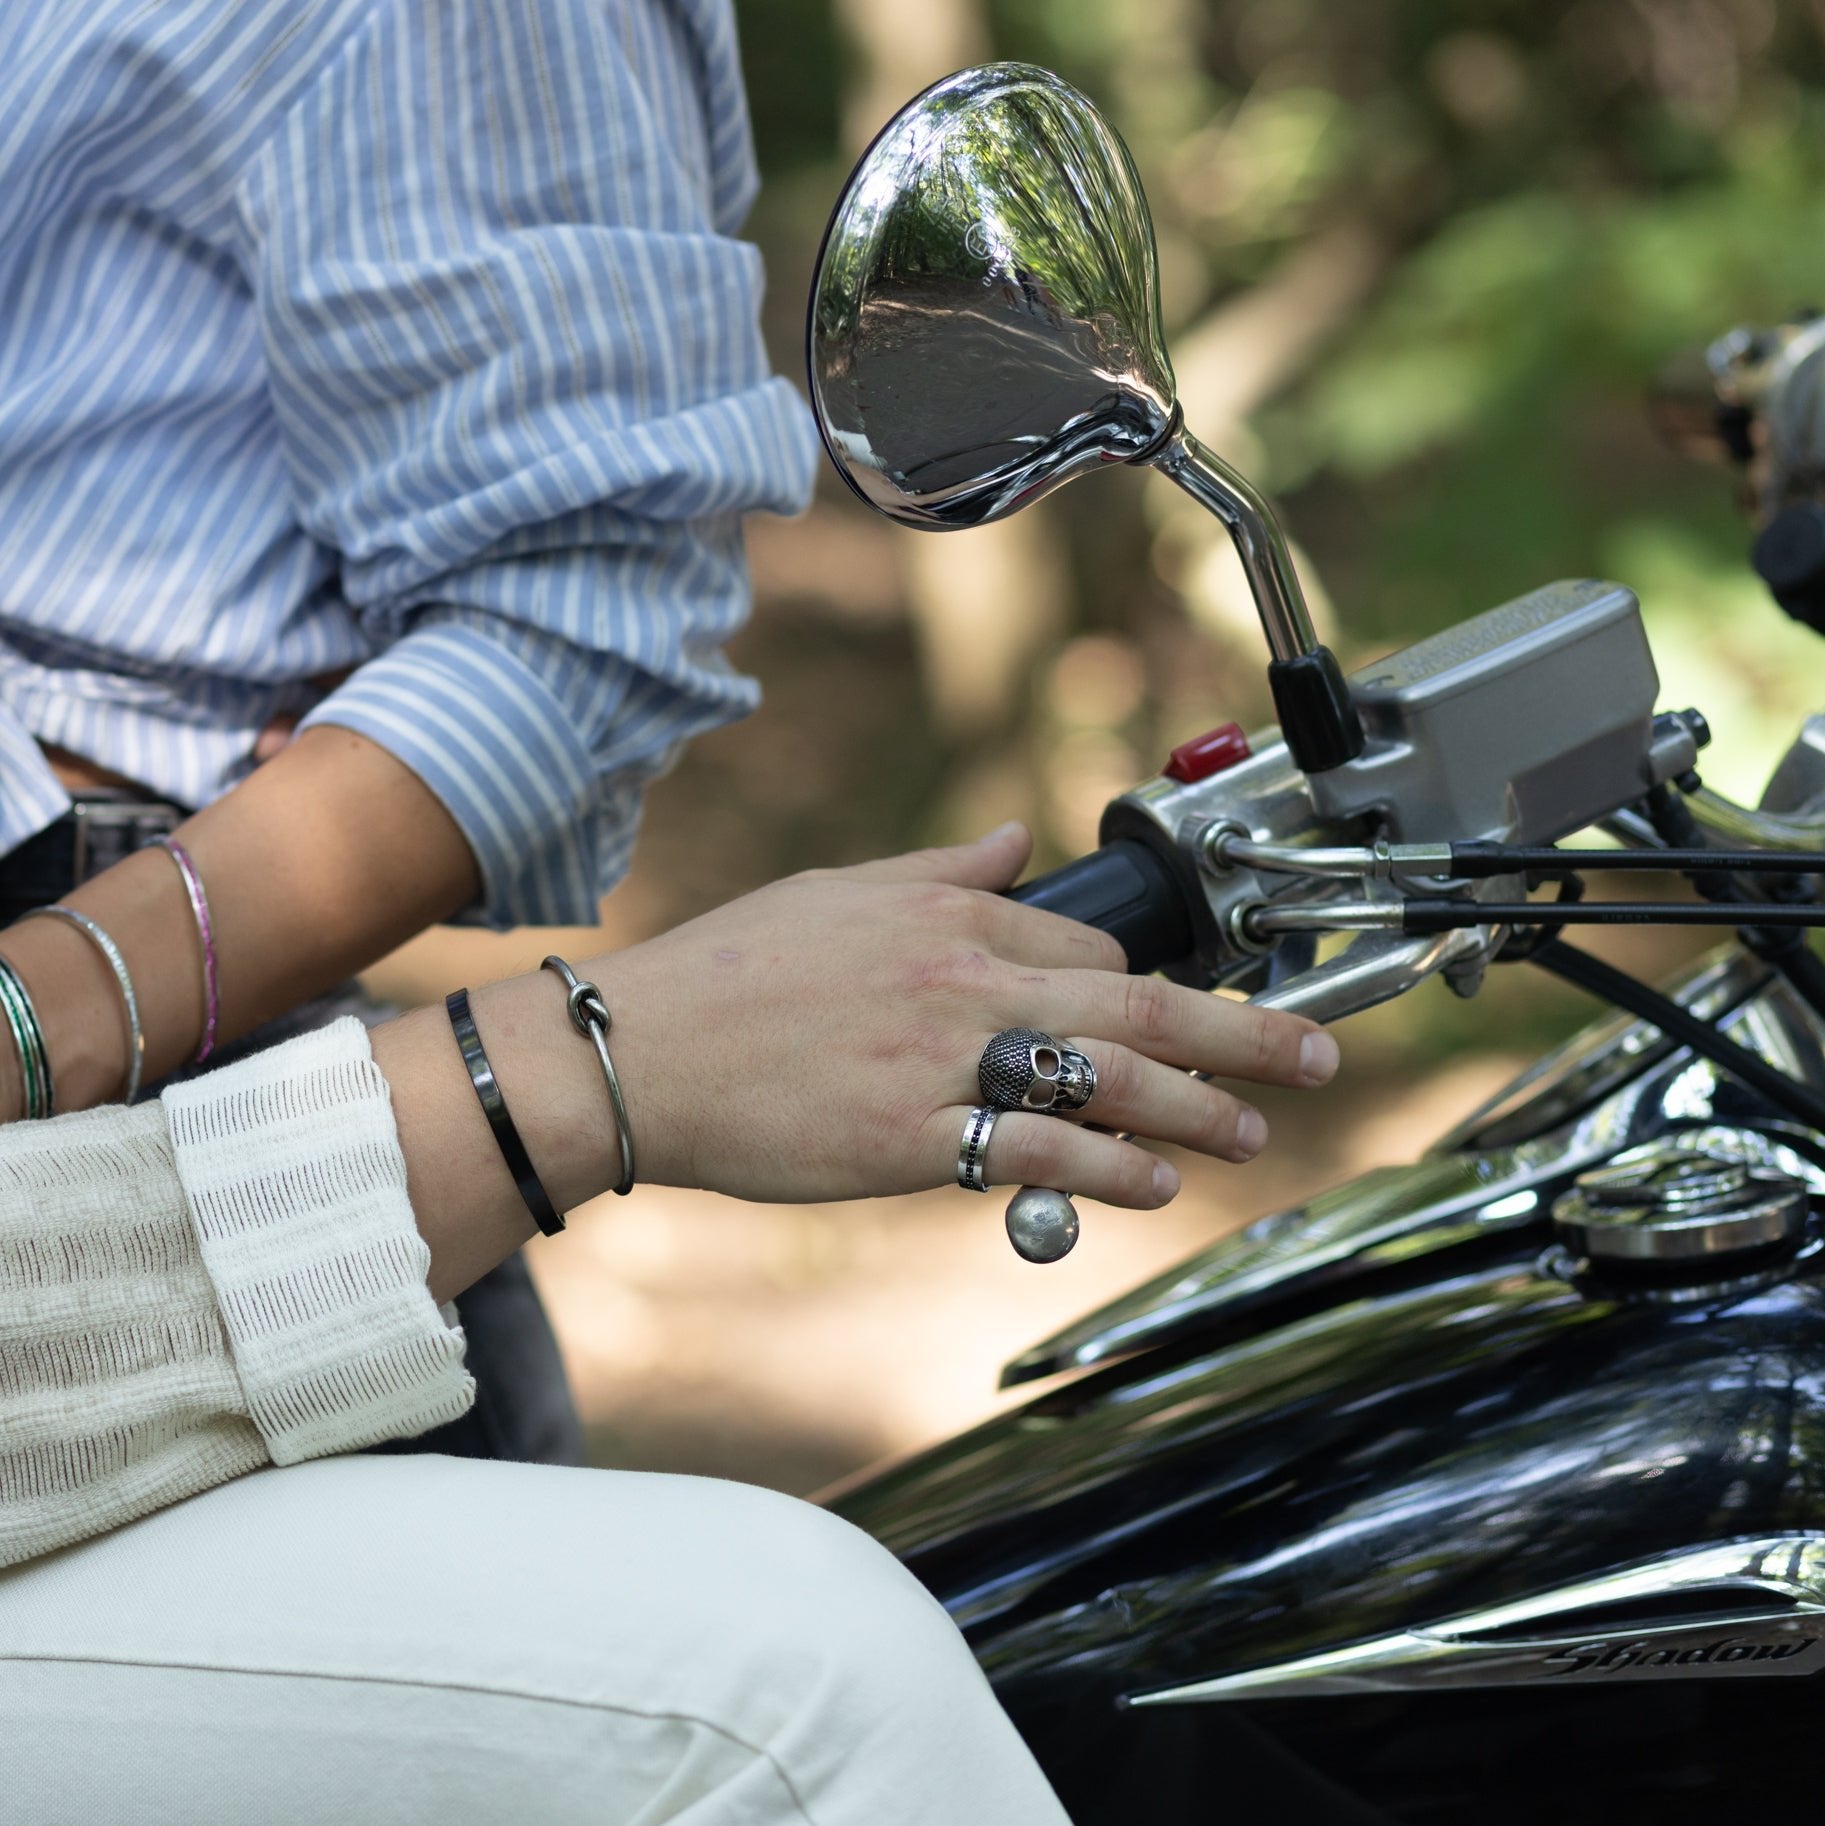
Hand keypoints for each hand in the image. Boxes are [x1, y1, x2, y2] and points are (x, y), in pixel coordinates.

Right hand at [591, 822, 1339, 1207]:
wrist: (636, 1052)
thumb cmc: (727, 974)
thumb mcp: (838, 891)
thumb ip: (942, 869)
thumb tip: (1014, 844)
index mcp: (946, 914)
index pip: (1087, 946)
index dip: (1161, 980)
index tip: (1206, 1004)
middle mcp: (960, 977)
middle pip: (1132, 1003)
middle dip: (1239, 1032)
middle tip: (1313, 1056)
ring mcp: (941, 1059)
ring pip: (1104, 1080)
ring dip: (1196, 1110)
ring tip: (1253, 1131)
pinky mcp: (911, 1137)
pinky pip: (1036, 1153)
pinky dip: (1108, 1170)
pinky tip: (1156, 1184)